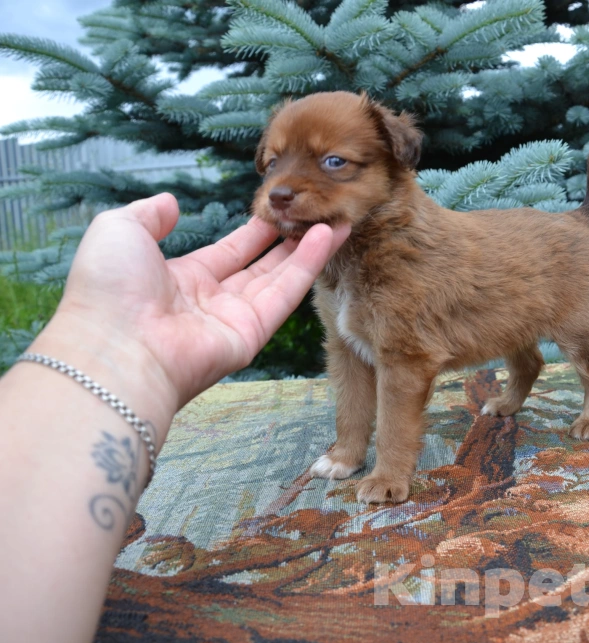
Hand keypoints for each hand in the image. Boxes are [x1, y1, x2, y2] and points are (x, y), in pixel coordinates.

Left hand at [46, 193, 348, 408]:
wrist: (114, 348)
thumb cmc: (106, 291)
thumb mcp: (117, 231)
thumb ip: (147, 214)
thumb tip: (170, 201)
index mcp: (180, 279)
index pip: (228, 252)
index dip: (254, 231)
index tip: (278, 210)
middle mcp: (212, 301)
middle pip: (261, 266)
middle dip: (289, 240)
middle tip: (316, 214)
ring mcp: (234, 319)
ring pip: (281, 277)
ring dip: (309, 248)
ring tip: (336, 219)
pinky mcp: (253, 334)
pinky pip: (286, 293)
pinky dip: (308, 264)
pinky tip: (327, 236)